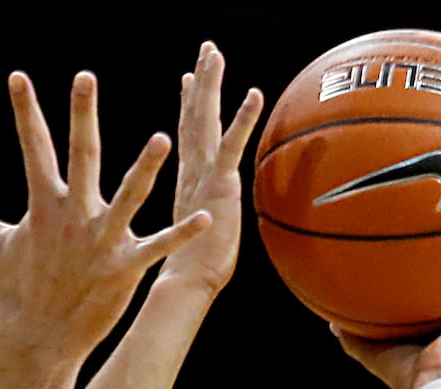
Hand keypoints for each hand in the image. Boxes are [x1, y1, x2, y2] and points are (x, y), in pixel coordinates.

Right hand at [0, 72, 212, 360]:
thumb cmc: (10, 290)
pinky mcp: (124, 268)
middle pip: (79, 157)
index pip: (33, 150)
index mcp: (43, 206)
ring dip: (144, 169)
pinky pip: (157, 246)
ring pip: (127, 197)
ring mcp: (100, 242)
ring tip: (161, 138)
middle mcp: (72, 217)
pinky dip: (179, 233)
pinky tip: (205, 215)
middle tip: (84, 77)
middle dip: (81, 116)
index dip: (25, 113)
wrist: (35, 341)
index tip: (19, 77)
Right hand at [155, 41, 263, 295]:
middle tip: (206, 51)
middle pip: (195, 119)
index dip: (188, 106)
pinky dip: (243, 120)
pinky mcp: (218, 187)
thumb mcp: (205, 240)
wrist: (186, 284)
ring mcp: (204, 177)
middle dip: (200, 83)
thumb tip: (218, 230)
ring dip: (210, 86)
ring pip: (205, 122)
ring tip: (213, 53)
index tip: (187, 80)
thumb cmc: (192, 273)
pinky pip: (233, 146)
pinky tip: (254, 94)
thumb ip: (213, 225)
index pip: (187, 137)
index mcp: (187, 184)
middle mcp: (192, 174)